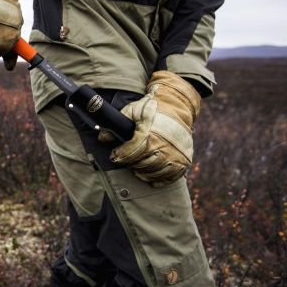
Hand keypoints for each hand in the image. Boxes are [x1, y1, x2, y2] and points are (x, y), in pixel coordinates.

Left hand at [109, 71, 200, 185]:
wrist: (176, 106)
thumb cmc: (151, 109)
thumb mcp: (132, 110)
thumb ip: (117, 124)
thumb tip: (102, 138)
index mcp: (148, 135)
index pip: (129, 154)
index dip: (119, 156)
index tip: (114, 156)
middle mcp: (162, 147)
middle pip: (140, 165)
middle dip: (131, 164)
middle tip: (127, 161)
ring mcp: (174, 155)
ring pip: (154, 172)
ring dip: (143, 172)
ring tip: (137, 169)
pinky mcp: (184, 160)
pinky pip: (171, 177)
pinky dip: (160, 179)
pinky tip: (152, 177)